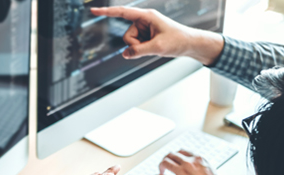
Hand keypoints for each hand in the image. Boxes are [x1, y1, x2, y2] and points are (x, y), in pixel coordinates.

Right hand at [90, 6, 223, 64]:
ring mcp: (145, 28)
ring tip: (155, 47)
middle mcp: (144, 20)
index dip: (107, 12)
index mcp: (147, 16)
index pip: (122, 13)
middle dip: (135, 45)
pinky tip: (155, 47)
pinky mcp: (146, 36)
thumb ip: (139, 51)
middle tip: (151, 47)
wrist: (191, 44)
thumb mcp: (158, 47)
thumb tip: (125, 54)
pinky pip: (136, 45)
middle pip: (127, 35)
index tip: (93, 10)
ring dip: (140, 48)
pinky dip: (143, 49)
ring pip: (131, 42)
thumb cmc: (179, 40)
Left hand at [150, 150, 229, 174]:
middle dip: (167, 158)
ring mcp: (182, 172)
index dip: (176, 155)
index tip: (174, 158)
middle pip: (172, 155)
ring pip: (165, 162)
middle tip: (165, 164)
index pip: (183, 151)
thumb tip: (201, 171)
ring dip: (161, 166)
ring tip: (160, 170)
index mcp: (198, 159)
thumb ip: (202, 168)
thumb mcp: (212, 172)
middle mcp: (189, 163)